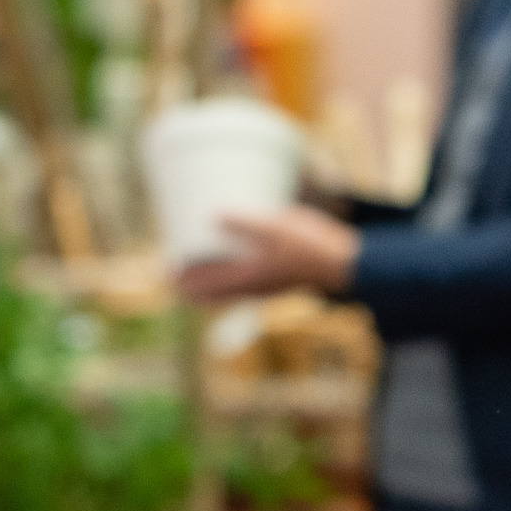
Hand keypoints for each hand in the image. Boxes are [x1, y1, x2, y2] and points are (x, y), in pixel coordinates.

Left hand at [172, 208, 359, 301]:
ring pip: (229, 293)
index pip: (204, 289)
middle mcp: (254, 289)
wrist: (347, 263)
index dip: (182, 283)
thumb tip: (213, 213)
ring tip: (198, 270)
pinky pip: (245, 285)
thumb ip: (244, 223)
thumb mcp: (276, 228)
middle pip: (212, 296)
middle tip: (172, 274)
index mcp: (247, 281)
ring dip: (210, 285)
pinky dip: (230, 279)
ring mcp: (267, 287)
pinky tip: (236, 262)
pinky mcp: (279, 279)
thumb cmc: (311, 247)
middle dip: (191, 287)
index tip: (164, 273)